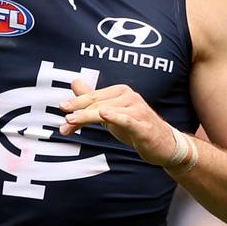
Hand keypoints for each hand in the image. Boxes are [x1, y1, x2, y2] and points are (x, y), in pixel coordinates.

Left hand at [59, 80, 177, 165]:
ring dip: (86, 118)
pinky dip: (116, 117)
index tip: (61, 108)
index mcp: (120, 92)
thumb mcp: (110, 111)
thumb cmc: (135, 125)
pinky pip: (127, 120)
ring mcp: (138, 110)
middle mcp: (129, 97)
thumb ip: (92, 98)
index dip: (76, 103)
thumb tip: (75, 81)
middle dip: (78, 114)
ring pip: (106, 112)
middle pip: (97, 104)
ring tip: (70, 123)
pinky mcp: (143, 126)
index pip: (93, 97)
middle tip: (63, 123)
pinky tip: (104, 115)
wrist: (164, 144)